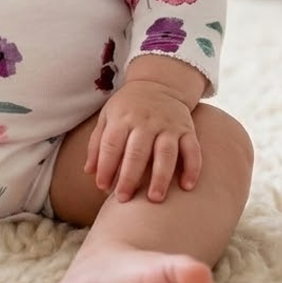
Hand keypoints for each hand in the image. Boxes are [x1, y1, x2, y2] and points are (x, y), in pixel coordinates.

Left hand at [85, 80, 201, 203]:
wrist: (159, 83)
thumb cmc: (128, 107)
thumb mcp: (107, 116)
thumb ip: (98, 143)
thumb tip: (89, 172)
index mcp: (122, 118)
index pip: (112, 144)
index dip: (105, 166)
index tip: (102, 186)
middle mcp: (146, 122)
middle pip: (137, 151)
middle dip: (130, 176)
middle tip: (123, 199)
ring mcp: (168, 126)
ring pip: (165, 152)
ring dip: (160, 176)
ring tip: (155, 199)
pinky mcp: (187, 130)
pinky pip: (192, 150)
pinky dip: (192, 168)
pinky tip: (187, 187)